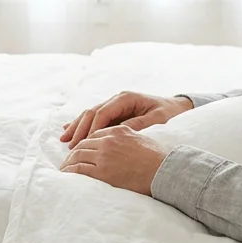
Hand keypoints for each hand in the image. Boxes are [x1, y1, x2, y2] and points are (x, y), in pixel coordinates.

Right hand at [60, 91, 192, 147]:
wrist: (177, 107)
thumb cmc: (169, 113)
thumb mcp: (157, 119)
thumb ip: (138, 124)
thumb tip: (119, 132)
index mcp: (126, 98)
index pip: (103, 113)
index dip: (92, 128)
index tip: (84, 143)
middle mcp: (117, 99)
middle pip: (92, 112)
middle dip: (79, 128)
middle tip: (69, 144)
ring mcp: (114, 105)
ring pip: (90, 115)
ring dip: (77, 127)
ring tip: (64, 139)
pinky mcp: (115, 112)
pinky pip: (95, 118)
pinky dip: (83, 125)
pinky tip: (69, 131)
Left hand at [60, 126, 167, 195]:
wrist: (163, 171)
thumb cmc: (157, 158)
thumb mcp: (141, 138)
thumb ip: (126, 136)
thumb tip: (118, 143)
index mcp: (118, 130)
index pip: (94, 134)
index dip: (84, 141)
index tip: (79, 148)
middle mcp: (108, 140)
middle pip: (83, 143)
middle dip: (73, 151)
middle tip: (67, 160)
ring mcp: (104, 155)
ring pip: (78, 155)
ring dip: (69, 161)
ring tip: (64, 169)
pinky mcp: (102, 171)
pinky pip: (79, 169)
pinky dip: (70, 171)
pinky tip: (66, 174)